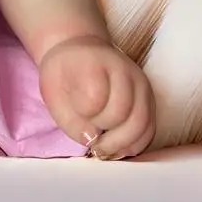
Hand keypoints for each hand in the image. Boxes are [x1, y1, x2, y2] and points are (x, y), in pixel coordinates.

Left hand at [38, 35, 155, 159]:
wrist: (82, 51)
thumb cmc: (65, 72)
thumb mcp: (52, 91)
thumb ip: (68, 119)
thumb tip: (92, 140)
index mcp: (94, 62)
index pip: (95, 95)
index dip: (84, 114)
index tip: (76, 114)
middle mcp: (123, 69)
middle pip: (122, 113)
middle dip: (106, 136)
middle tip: (92, 142)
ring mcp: (140, 83)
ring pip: (141, 124)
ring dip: (122, 145)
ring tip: (104, 149)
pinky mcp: (149, 98)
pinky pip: (149, 129)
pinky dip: (135, 144)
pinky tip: (117, 148)